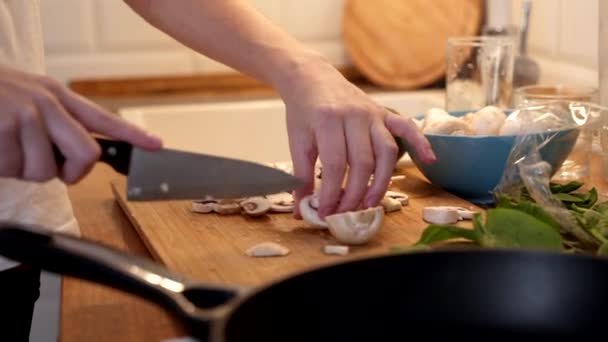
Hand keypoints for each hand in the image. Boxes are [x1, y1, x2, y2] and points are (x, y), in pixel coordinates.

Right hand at [0, 65, 161, 182]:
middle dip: (70, 171)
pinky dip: (2, 168)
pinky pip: (15, 171)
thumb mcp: (28, 97)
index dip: (133, 135)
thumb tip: (84, 154)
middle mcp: (46, 104)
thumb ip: (59, 121)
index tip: (157, 146)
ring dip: (24, 169)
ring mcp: (23, 117)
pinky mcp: (1, 133)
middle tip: (49, 164)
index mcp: (56, 96)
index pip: (103, 118)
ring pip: (46, 171)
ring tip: (7, 146)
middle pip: (86, 155)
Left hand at [279, 60, 435, 218]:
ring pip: (386, 151)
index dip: (331, 193)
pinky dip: (421, 143)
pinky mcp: (384, 113)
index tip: (324, 214)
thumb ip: (301, 177)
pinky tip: (430, 161)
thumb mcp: (297, 142)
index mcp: (328, 120)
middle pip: (362, 163)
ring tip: (371, 204)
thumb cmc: (304, 113)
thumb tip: (301, 212)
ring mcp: (373, 113)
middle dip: (355, 194)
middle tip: (345, 214)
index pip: (334, 165)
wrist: (312, 78)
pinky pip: (407, 127)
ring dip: (381, 181)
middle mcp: (354, 116)